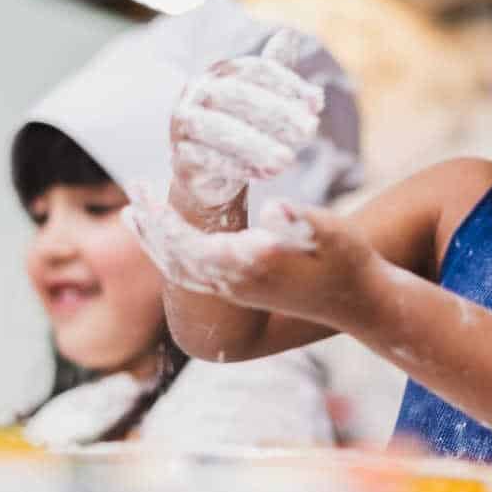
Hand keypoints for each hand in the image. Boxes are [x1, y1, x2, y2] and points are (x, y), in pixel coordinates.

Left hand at [125, 190, 378, 328]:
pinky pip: (193, 273)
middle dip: (151, 227)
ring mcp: (236, 291)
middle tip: (133, 189)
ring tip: (133, 210)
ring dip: (155, 240)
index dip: (164, 223)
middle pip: (176, 260)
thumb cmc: (348, 261)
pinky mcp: (240, 290)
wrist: (358, 302)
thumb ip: (303, 223)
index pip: (191, 247)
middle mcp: (235, 285)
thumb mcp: (333, 235)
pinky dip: (171, 252)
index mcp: (250, 269)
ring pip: (181, 269)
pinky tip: (164, 232)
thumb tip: (275, 210)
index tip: (144, 196)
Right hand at [171, 28, 325, 207]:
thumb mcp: (262, 100)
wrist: (205, 172)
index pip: (255, 70)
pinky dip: (235, 167)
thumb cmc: (240, 128)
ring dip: (256, 145)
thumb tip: (290, 35)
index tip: (317, 103)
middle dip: (277, 113)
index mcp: (220, 73)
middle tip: (309, 131)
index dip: (288, 83)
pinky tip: (262, 175)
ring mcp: (183, 124)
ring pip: (218, 129)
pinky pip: (205, 159)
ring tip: (287, 161)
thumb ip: (277, 72)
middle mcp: (197, 92)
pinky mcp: (179, 157)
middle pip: (237, 95)